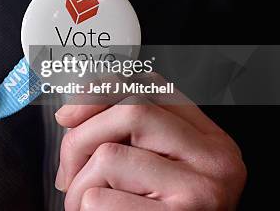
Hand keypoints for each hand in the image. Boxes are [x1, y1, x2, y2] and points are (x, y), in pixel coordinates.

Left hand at [54, 94, 245, 209]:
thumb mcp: (156, 168)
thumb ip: (129, 135)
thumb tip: (71, 115)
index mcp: (209, 140)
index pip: (154, 86)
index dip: (103, 90)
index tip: (70, 113)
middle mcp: (214, 160)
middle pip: (130, 111)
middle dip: (80, 139)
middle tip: (69, 172)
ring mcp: (200, 190)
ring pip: (108, 155)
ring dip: (79, 186)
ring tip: (87, 206)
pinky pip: (100, 199)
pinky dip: (86, 210)